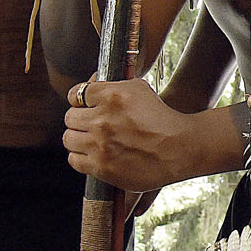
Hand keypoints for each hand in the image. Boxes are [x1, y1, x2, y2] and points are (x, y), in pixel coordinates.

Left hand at [63, 77, 222, 190]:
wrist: (181, 148)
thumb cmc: (163, 119)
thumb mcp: (140, 89)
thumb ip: (112, 85)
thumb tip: (89, 83)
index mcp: (112, 96)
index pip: (76, 94)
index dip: (80, 101)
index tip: (85, 106)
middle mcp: (103, 119)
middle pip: (70, 117)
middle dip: (80, 120)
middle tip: (91, 124)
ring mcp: (100, 144)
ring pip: (69, 139)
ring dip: (79, 138)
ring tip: (93, 140)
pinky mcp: (101, 166)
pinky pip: (75, 160)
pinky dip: (81, 157)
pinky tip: (94, 154)